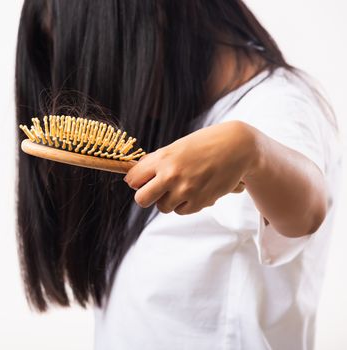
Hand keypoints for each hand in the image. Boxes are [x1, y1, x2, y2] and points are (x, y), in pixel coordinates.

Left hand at [124, 121, 258, 214]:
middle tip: (154, 191)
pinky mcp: (200, 201)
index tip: (141, 181)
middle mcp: (171, 175)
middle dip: (145, 197)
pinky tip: (194, 190)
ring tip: (181, 187)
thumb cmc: (204, 144)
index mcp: (162, 158)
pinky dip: (184, 204)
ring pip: (162, 207)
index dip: (135, 181)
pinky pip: (181, 211)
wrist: (237, 147)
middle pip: (142, 199)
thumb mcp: (176, 147)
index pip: (133, 179)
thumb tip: (134, 178)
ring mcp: (186, 190)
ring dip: (168, 200)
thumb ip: (156, 162)